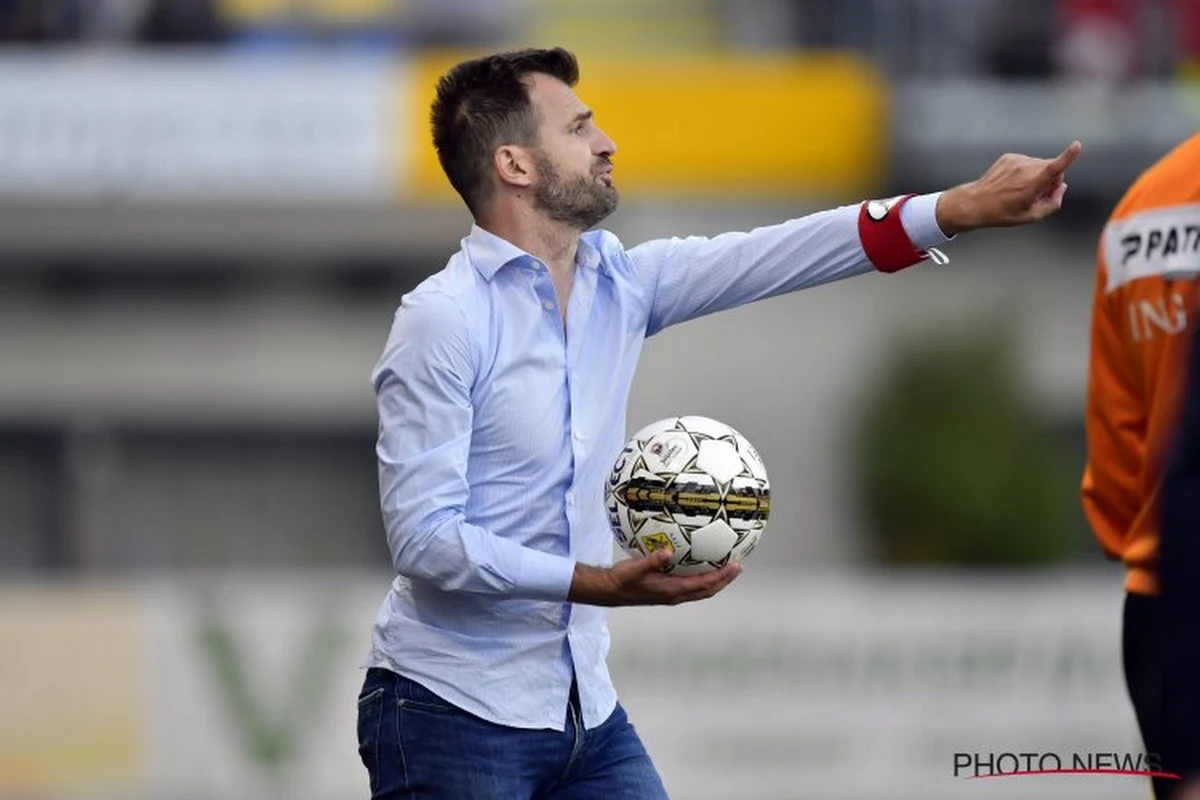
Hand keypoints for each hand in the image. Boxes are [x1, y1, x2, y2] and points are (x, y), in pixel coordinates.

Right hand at [568, 549, 741, 606]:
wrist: (610, 590)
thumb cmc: (622, 579)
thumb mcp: (635, 568)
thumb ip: (652, 560)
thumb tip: (667, 552)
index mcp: (672, 591)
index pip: (704, 585)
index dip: (721, 577)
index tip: (735, 566)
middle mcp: (675, 595)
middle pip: (708, 590)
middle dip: (724, 580)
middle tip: (738, 567)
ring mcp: (671, 594)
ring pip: (701, 589)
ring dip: (716, 580)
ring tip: (726, 568)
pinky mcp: (666, 590)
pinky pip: (690, 585)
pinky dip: (702, 578)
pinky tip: (700, 565)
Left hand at [935, 140, 1082, 234]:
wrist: (976, 203)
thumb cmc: (1003, 212)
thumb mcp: (1031, 216)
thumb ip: (1053, 203)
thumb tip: (1062, 187)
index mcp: (1031, 186)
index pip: (1052, 169)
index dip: (1067, 157)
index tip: (1077, 146)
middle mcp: (1024, 170)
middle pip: (1052, 168)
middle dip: (1050, 180)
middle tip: (1035, 195)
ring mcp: (1016, 161)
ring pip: (1040, 164)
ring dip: (1037, 175)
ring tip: (1020, 189)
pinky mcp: (1010, 156)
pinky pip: (1028, 161)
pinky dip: (1025, 171)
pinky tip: (1013, 182)